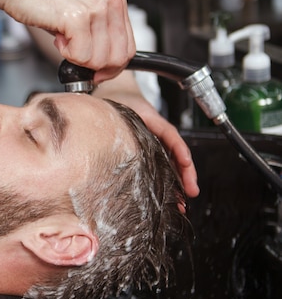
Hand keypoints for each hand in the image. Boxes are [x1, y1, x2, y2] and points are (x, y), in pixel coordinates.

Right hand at [0, 0, 135, 82]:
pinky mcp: (77, 18)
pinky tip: (58, 37)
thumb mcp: (82, 13)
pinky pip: (80, 56)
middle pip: (117, 59)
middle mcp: (110, 4)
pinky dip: (65, 54)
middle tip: (76, 57)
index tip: (96, 72)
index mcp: (115, 2)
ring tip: (64, 39)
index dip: (112, 68)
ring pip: (98, 60)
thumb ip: (99, 35)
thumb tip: (104, 65)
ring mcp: (95, 10)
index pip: (128, 49)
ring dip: (77, 58)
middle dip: (95, 68)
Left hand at [92, 72, 199, 198]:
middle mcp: (158, 134)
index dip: (179, 149)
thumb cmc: (119, 101)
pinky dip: (167, 182)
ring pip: (171, 164)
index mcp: (153, 121)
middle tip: (190, 192)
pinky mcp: (149, 152)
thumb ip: (119, 121)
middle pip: (176, 155)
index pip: (170, 135)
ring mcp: (155, 143)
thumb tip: (108, 138)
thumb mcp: (119, 108)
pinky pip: (162, 167)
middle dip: (185, 175)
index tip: (185, 162)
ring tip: (181, 203)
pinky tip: (170, 197)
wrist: (116, 95)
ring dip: (178, 183)